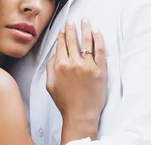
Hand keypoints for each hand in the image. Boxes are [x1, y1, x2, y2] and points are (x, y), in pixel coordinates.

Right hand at [46, 20, 106, 135]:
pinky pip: (100, 50)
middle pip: (72, 40)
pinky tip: (97, 33)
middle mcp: (74, 63)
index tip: (63, 31)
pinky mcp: (100, 71)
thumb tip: (54, 55)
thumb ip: (50, 68)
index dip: (62, 36)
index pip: (61, 45)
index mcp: (60, 65)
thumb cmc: (66, 104)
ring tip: (85, 22)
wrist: (80, 115)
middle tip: (72, 22)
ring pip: (87, 41)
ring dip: (85, 29)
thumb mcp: (50, 86)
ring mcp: (88, 66)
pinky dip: (98, 39)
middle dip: (71, 28)